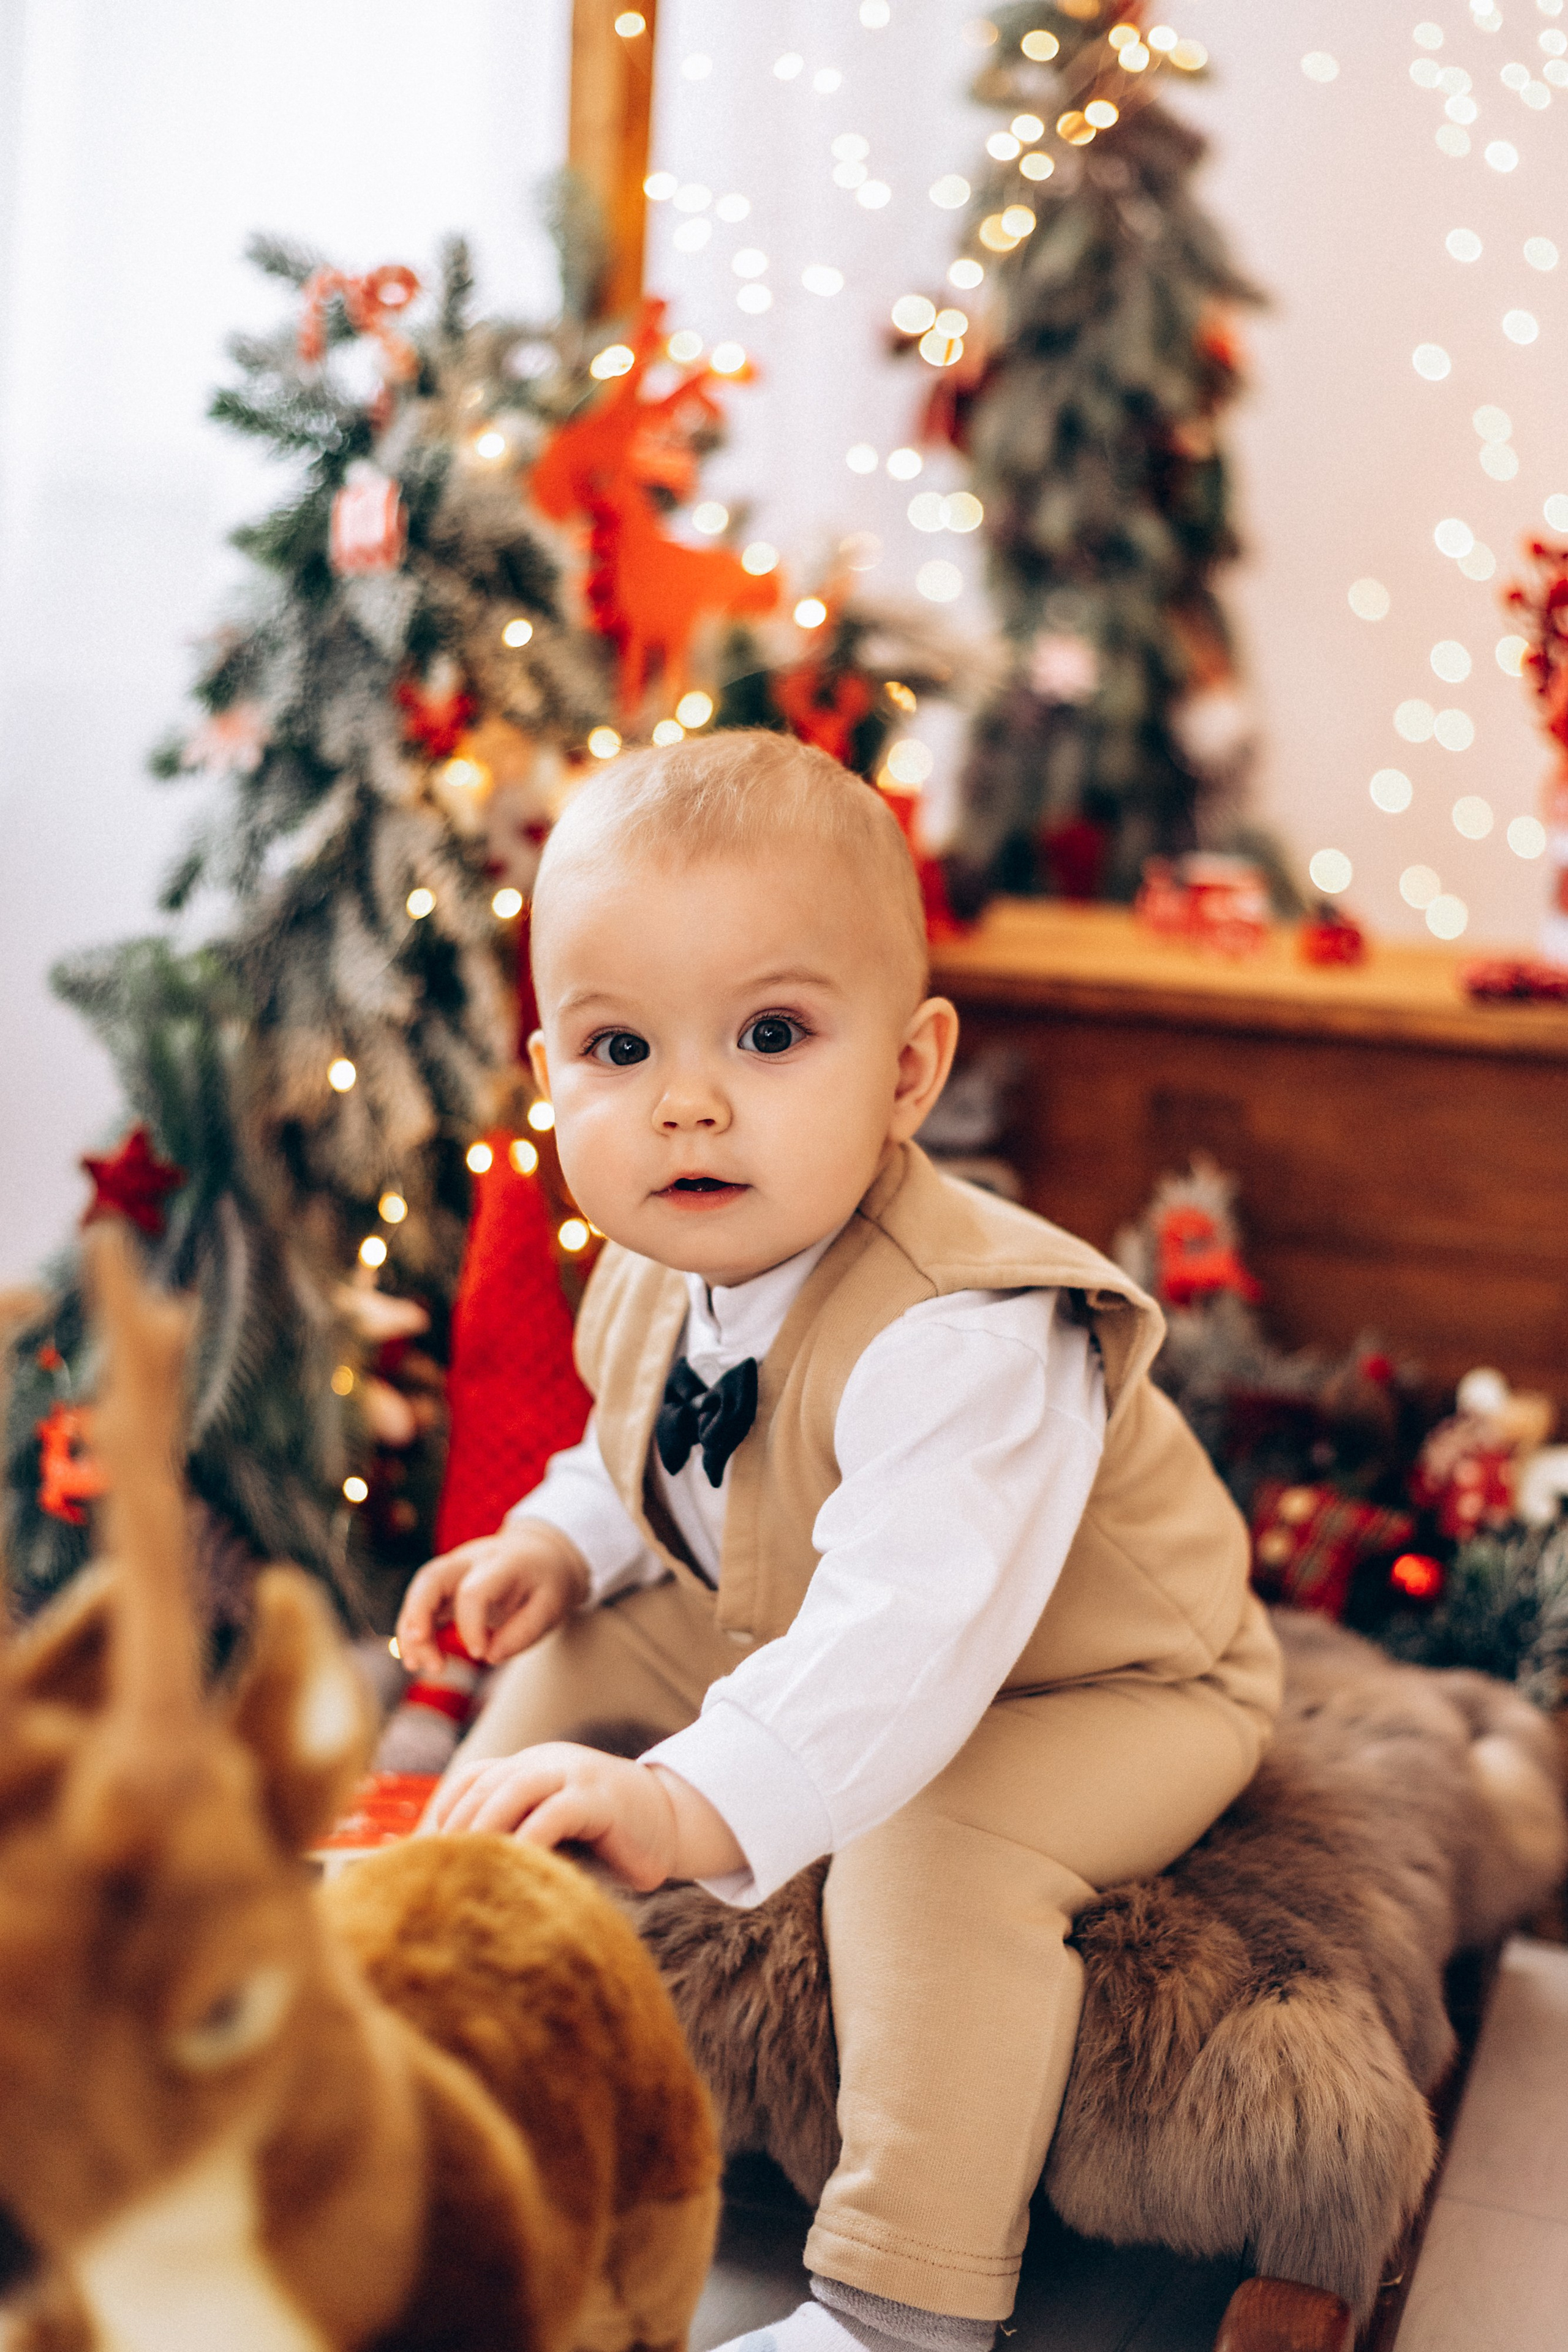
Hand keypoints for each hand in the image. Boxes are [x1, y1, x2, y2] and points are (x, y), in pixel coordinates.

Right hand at [395, 1521, 589, 1673]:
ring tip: (418, 1666)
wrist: (541, 1554)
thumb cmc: (546, 1584)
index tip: (478, 1654)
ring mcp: (454, 1567)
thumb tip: (490, 1657)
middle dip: (418, 1616)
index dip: (470, 1625)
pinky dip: (412, 1630)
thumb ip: (524, 1632)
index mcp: (503, 1563)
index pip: (473, 1591)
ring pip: (420, 1591)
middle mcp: (471, 1559)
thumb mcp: (552, 1606)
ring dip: (411, 1630)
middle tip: (420, 1658)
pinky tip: (414, 1660)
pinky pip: (420, 1602)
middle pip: (431, 1579)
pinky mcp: (445, 1582)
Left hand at [424, 1742, 743, 1890]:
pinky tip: (513, 1869)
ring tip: (463, 1866)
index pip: (472, 1777)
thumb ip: (517, 1835)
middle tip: (433, 1868)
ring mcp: (574, 1773)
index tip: (420, 1853)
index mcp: (531, 1766)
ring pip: (513, 1789)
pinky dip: (528, 1840)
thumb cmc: (605, 1839)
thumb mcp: (553, 1828)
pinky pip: (554, 1814)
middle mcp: (547, 1761)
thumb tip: (457, 1875)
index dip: (442, 1811)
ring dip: (482, 1828)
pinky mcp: (598, 1797)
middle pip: (485, 1783)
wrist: (673, 1823)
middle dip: (454, 1825)